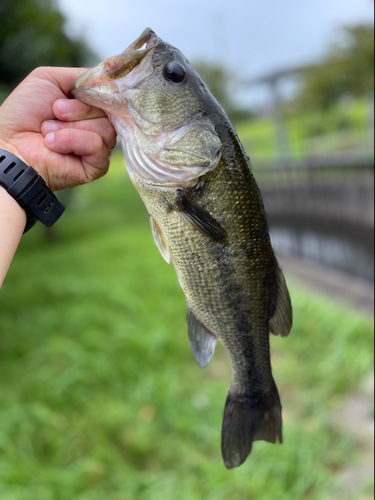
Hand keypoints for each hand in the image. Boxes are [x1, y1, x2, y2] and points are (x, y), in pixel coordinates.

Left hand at [0, 67, 115, 190]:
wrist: (11, 143)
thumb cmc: (24, 113)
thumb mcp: (49, 79)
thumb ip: (81, 76)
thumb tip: (109, 79)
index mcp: (89, 107)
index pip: (109, 95)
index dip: (95, 92)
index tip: (72, 93)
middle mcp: (98, 126)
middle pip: (108, 111)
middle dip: (77, 110)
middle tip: (54, 113)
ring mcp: (99, 147)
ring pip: (105, 128)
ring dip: (71, 126)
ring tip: (49, 132)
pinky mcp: (97, 166)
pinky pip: (97, 145)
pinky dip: (72, 141)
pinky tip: (54, 145)